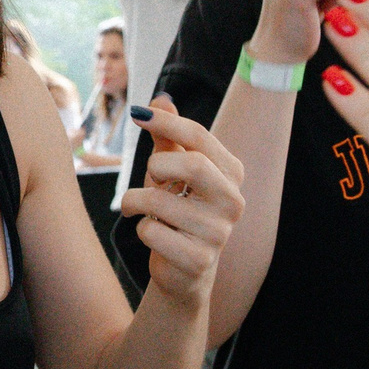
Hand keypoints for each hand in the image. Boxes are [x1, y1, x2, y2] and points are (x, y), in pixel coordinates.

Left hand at [118, 96, 243, 307]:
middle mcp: (232, 201)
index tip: (137, 114)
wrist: (183, 269)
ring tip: (137, 207)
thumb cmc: (177, 209)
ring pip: (159, 201)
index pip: (199, 136)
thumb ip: (168, 137)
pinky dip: (142, 230)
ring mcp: (218, 233)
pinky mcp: (198, 260)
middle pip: (191, 164)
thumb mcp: (173, 171)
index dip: (166, 122)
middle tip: (149, 177)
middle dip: (156, 167)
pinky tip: (154, 237)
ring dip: (135, 201)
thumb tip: (160, 99)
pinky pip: (151, 232)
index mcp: (231, 173)